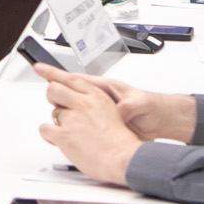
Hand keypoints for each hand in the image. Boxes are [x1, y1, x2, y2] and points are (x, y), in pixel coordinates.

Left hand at [36, 68, 150, 184]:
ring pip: (53, 113)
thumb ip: (95, 107)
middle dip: (54, 98)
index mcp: (96, 96)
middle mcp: (83, 104)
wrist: (123, 159)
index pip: (71, 79)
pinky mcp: (64, 134)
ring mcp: (72, 118)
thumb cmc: (120, 142)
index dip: (52, 72)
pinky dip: (49, 135)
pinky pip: (46, 129)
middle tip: (59, 107)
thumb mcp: (113, 114)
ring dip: (59, 123)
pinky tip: (59, 140)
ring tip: (73, 134)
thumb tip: (81, 107)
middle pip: (54, 90)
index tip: (40, 68)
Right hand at [46, 67, 194, 140]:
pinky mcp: (100, 128)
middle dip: (54, 94)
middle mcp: (98, 100)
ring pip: (71, 111)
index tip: (40, 69)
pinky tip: (64, 134)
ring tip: (54, 120)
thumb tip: (119, 111)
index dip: (56, 74)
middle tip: (46, 97)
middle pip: (67, 93)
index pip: (75, 79)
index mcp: (104, 89)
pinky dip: (71, 130)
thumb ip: (128, 106)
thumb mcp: (141, 103)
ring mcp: (97, 114)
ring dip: (62, 114)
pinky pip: (80, 128)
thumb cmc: (153, 108)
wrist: (163, 123)